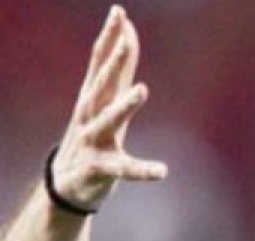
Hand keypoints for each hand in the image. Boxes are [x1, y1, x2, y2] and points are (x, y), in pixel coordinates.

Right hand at [52, 6, 166, 210]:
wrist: (66, 183)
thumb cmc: (92, 138)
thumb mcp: (102, 104)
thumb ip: (116, 74)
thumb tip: (126, 38)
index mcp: (94, 99)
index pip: (101, 63)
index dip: (111, 39)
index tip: (119, 12)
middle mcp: (90, 116)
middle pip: (101, 84)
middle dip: (113, 63)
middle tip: (126, 41)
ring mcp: (93, 141)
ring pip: (108, 120)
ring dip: (124, 105)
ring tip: (142, 89)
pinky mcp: (99, 168)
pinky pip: (123, 169)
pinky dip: (142, 170)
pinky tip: (162, 171)